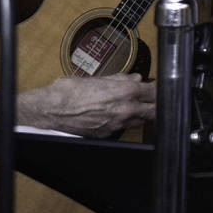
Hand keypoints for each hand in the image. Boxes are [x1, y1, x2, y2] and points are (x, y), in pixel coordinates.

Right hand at [24, 73, 155, 135]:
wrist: (51, 110)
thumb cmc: (70, 91)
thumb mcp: (98, 79)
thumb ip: (120, 79)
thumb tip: (135, 78)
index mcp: (125, 92)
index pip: (155, 92)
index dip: (159, 88)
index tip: (160, 86)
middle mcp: (125, 110)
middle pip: (155, 111)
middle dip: (157, 105)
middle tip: (155, 99)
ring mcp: (117, 125)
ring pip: (141, 121)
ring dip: (142, 114)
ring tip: (136, 106)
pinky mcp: (108, 134)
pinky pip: (123, 128)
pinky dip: (125, 122)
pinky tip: (118, 115)